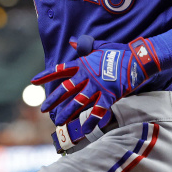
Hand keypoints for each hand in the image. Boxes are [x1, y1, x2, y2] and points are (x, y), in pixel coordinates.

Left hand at [31, 35, 155, 135]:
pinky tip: (84, 130)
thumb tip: (72, 41)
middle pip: (66, 90)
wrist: (137, 59)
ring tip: (58, 122)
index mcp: (82, 64)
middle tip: (43, 110)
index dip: (46, 76)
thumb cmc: (119, 52)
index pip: (60, 70)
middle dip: (53, 100)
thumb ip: (84, 46)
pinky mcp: (109, 95)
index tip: (34, 82)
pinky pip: (98, 111)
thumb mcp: (99, 46)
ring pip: (78, 102)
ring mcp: (98, 87)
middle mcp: (87, 76)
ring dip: (67, 113)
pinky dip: (91, 121)